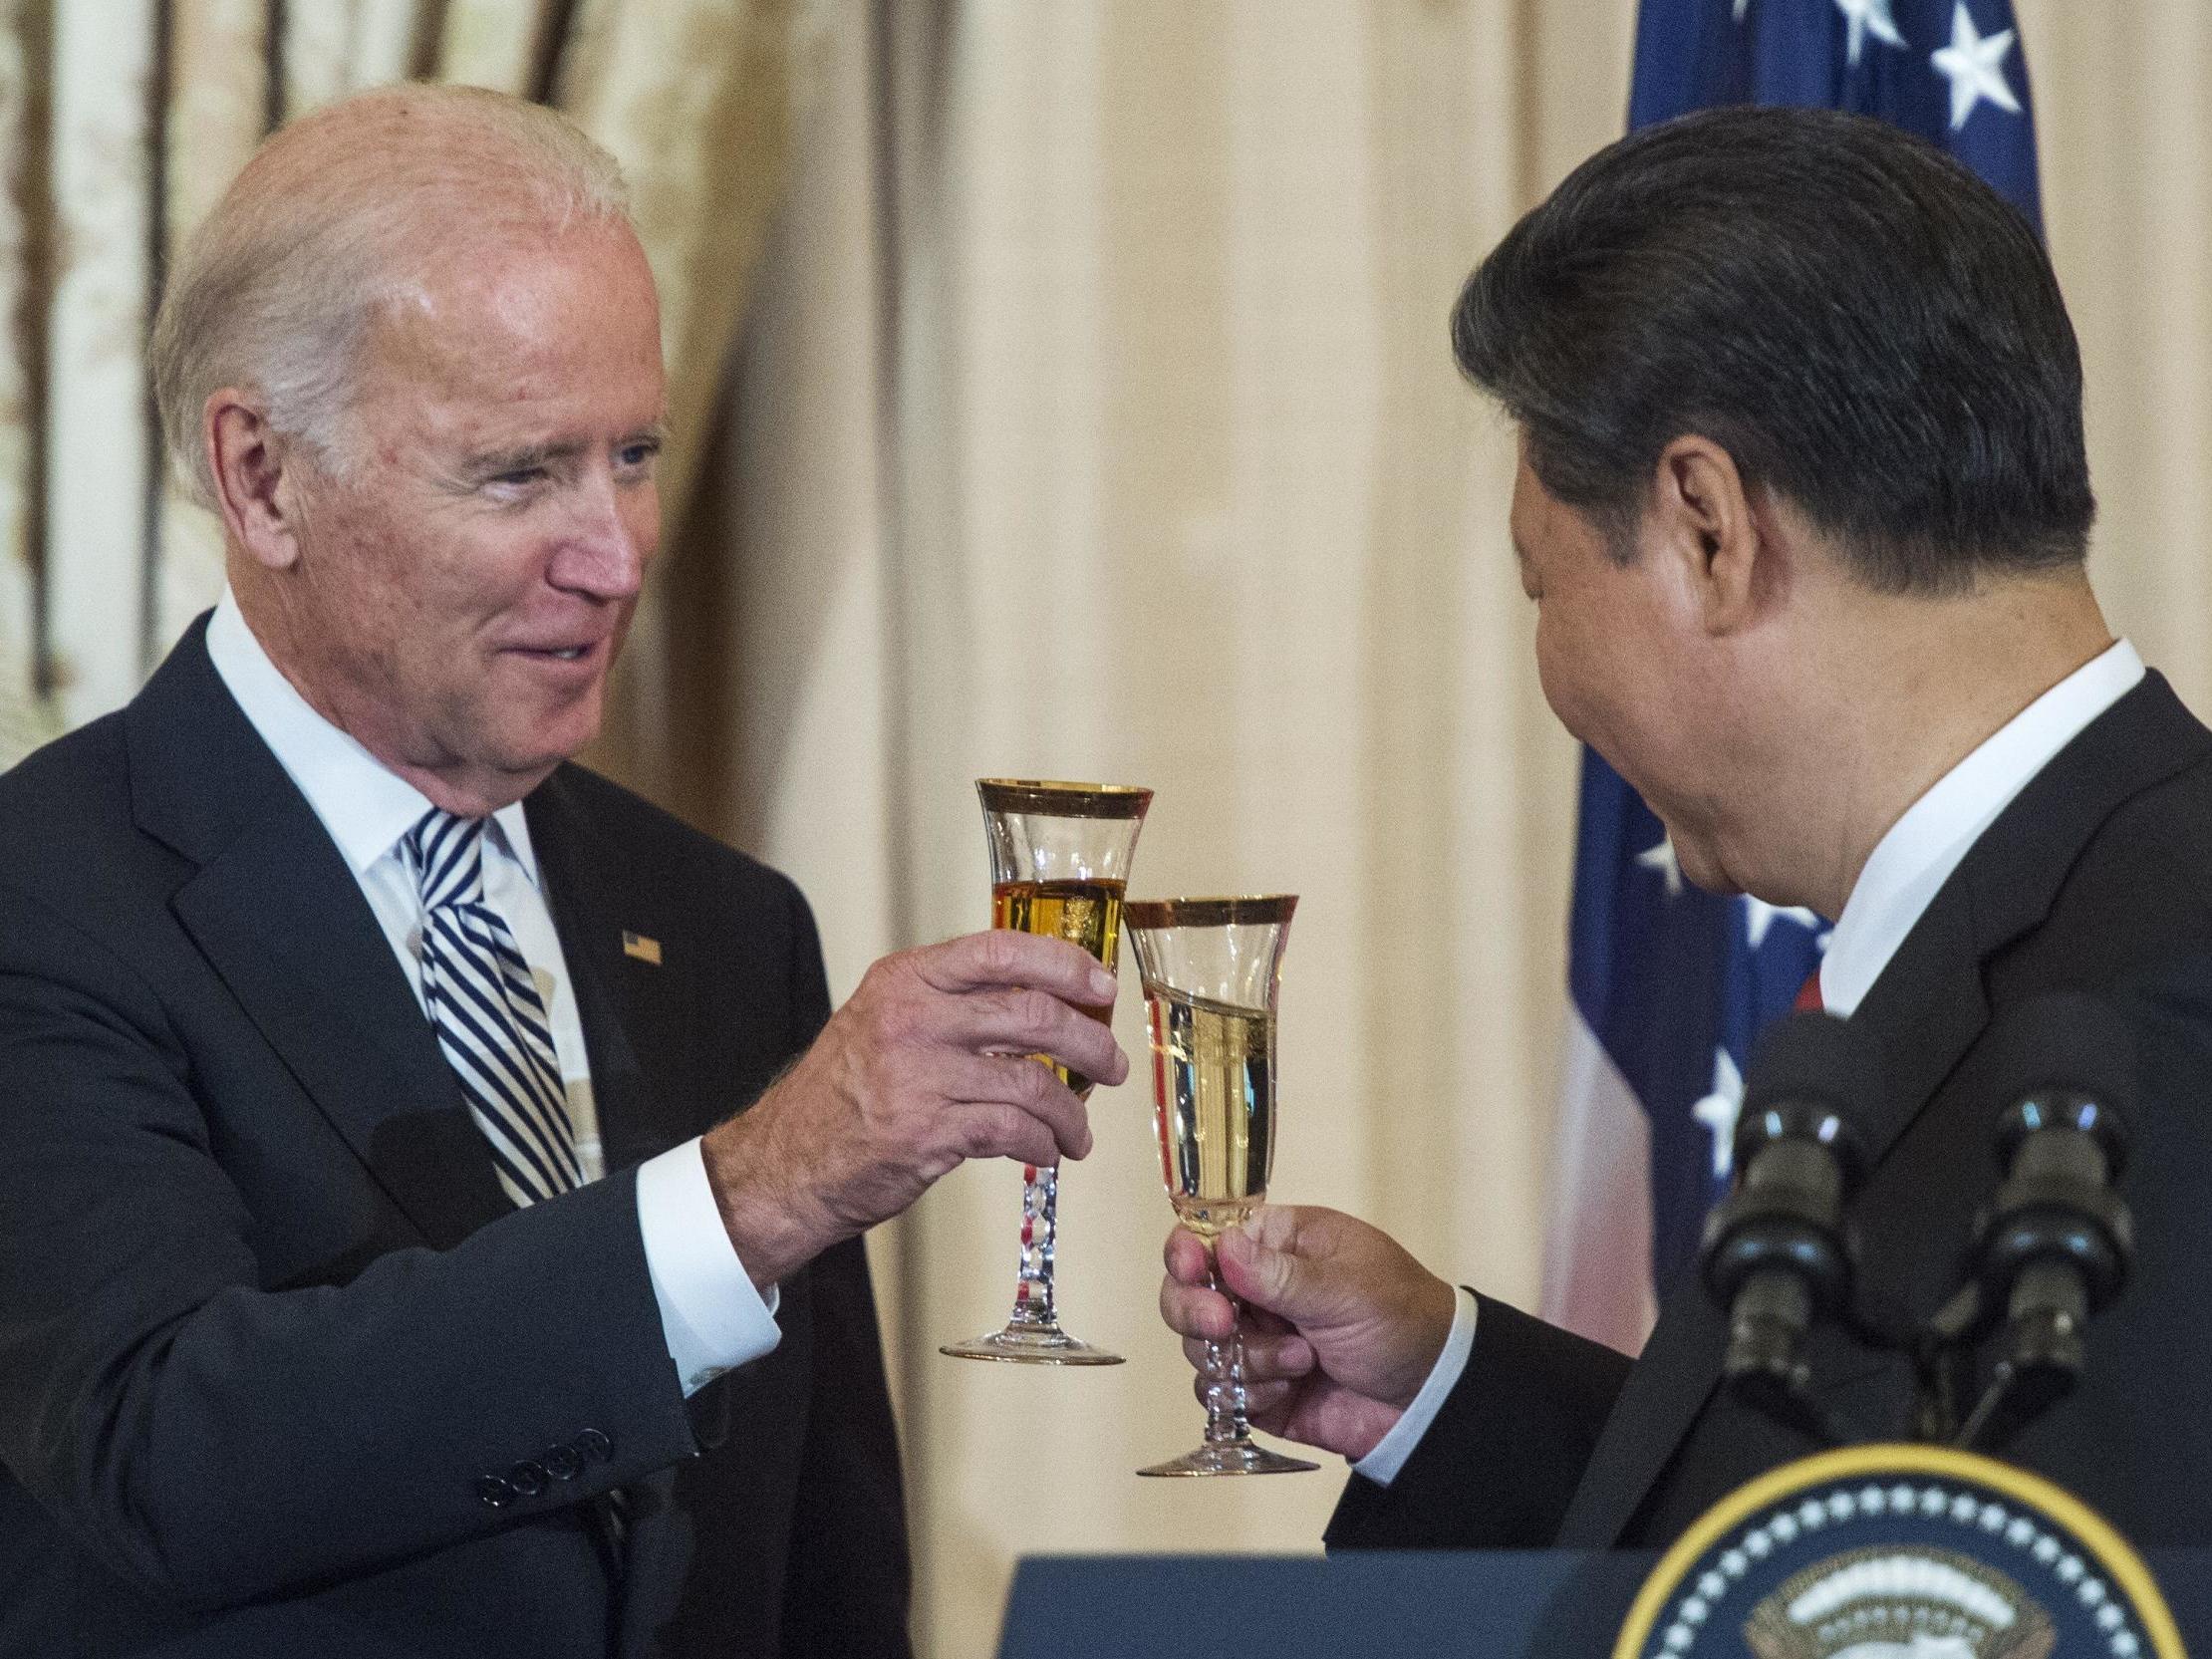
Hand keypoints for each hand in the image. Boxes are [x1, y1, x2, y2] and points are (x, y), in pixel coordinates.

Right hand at [703, 930, 1127, 1287]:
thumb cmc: (842, 1096)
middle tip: (1111, 1064)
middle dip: (1089, 1042)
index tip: (1102, 986)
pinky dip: (1043, 1143)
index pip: (1002, 951)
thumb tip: (1042, 1006)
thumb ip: (951, 1005)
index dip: (1065, 965)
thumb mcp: (884, 1021)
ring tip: (1079, 1131)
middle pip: (1032, 1014)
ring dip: (1072, 1111)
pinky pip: (1013, 1131)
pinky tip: (1047, 1152)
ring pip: (1033, 1082)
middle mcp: (912, 1019)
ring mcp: (919, 1076)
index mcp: (906, 980)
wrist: (786, 1164)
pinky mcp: (927, 1133)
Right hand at [1158, 1205, 1455, 1461]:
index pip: (1208, 1238)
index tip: (1191, 1268)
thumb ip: (1282, 1275)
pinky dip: (1249, 1394)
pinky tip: (1290, 1390)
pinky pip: (1219, 1394)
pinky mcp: (1258, 1390)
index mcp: (1279, 1245)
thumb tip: (1223, 1247)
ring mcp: (1255, 1342)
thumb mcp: (1348, 1289)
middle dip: (1197, 1312)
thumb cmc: (1404, 1321)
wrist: (1431, 1400)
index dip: (1187, 1252)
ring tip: (1302, 1360)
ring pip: (1200, 1350)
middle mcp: (1257, 1291)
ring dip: (1244, 1359)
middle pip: (1185, 1295)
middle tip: (1225, 1324)